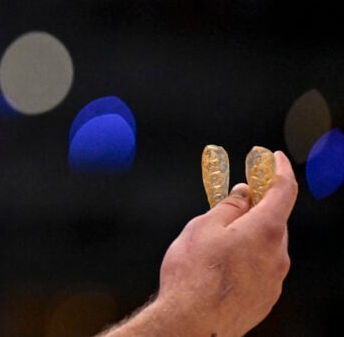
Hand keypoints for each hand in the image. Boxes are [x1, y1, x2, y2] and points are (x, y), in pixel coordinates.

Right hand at [156, 150, 297, 334]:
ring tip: (214, 242)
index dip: (279, 168)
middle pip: (273, 219)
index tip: (273, 157)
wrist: (192, 323)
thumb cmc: (194, 274)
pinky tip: (219, 266)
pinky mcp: (266, 298)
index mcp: (265, 231)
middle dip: (255, 207)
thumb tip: (243, 194)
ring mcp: (274, 279)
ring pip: (266, 245)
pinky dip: (246, 257)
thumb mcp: (203, 227)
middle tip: (231, 200)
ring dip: (248, 235)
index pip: (284, 190)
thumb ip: (228, 206)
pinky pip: (260, 267)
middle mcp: (278, 254)